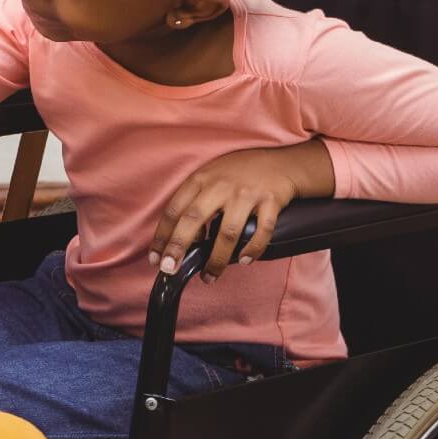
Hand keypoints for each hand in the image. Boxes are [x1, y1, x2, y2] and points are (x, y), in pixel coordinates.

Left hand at [148, 140, 333, 279]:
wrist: (281, 162)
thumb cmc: (240, 173)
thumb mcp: (211, 178)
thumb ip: (195, 202)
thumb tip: (185, 238)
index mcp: (200, 179)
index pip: (173, 209)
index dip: (162, 235)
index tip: (156, 257)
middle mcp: (220, 186)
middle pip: (193, 219)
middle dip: (178, 247)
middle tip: (170, 269)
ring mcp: (245, 194)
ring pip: (227, 232)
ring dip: (216, 259)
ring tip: (209, 276)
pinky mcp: (270, 201)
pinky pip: (261, 231)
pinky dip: (252, 249)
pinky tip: (245, 260)